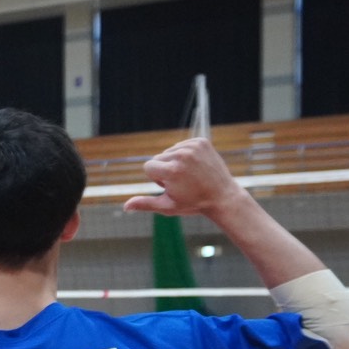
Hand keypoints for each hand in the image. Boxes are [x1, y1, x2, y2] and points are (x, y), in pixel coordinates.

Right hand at [125, 138, 246, 217]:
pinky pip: (182, 145)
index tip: (171, 187)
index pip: (148, 167)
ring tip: (190, 175)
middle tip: (183, 182)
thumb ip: (145, 204)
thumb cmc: (193, 204)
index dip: (157, 179)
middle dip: (165, 170)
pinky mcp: (201, 141)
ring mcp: (193, 146)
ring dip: (175, 162)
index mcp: (171, 171)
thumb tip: (125, 207)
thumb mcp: (167, 206)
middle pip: (158, 158)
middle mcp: (181, 155)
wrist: (223, 197)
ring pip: (170, 151)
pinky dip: (185, 154)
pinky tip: (195, 166)